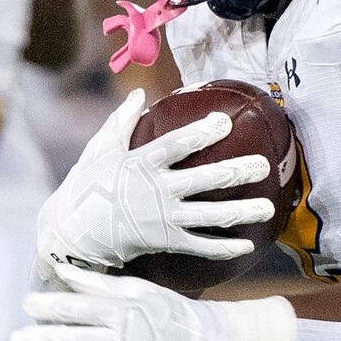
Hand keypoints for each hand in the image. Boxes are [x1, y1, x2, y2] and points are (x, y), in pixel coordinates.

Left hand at [12, 267, 290, 340]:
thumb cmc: (166, 311)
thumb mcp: (137, 289)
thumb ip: (98, 284)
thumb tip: (62, 272)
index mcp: (120, 311)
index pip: (74, 308)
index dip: (47, 306)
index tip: (28, 305)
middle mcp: (121, 340)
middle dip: (38, 340)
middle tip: (16, 340)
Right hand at [35, 88, 274, 273]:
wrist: (71, 233)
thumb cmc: (87, 185)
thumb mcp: (100, 148)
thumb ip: (122, 120)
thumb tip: (140, 93)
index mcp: (142, 164)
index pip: (177, 145)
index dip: (202, 133)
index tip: (225, 122)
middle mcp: (157, 191)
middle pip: (205, 181)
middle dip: (238, 172)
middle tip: (264, 166)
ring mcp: (163, 219)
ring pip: (211, 216)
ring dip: (242, 212)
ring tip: (269, 209)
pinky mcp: (165, 242)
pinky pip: (201, 246)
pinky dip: (224, 247)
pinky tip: (247, 245)